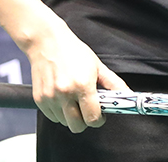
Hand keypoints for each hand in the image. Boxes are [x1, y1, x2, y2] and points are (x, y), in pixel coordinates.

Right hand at [21, 18, 128, 132]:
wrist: (46, 41)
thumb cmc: (72, 51)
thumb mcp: (97, 65)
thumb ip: (113, 84)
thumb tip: (127, 95)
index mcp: (82, 85)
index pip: (93, 118)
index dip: (99, 119)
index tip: (100, 114)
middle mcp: (65, 93)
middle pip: (77, 126)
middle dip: (85, 121)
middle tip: (87, 108)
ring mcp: (50, 98)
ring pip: (64, 123)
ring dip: (71, 115)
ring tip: (72, 98)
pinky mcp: (39, 99)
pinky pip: (52, 117)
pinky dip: (59, 112)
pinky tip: (62, 97)